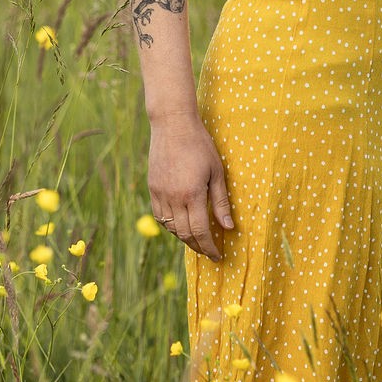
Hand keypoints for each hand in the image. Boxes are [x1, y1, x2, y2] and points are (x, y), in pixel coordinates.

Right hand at [148, 115, 233, 260]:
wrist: (173, 125)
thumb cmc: (200, 145)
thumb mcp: (217, 171)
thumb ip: (220, 201)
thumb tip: (228, 227)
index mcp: (192, 194)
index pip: (200, 232)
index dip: (209, 247)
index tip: (217, 256)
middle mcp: (173, 198)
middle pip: (184, 234)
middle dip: (198, 246)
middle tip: (208, 251)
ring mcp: (160, 193)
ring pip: (171, 227)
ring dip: (184, 237)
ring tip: (196, 238)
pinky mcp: (152, 188)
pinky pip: (160, 215)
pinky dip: (170, 224)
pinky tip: (180, 222)